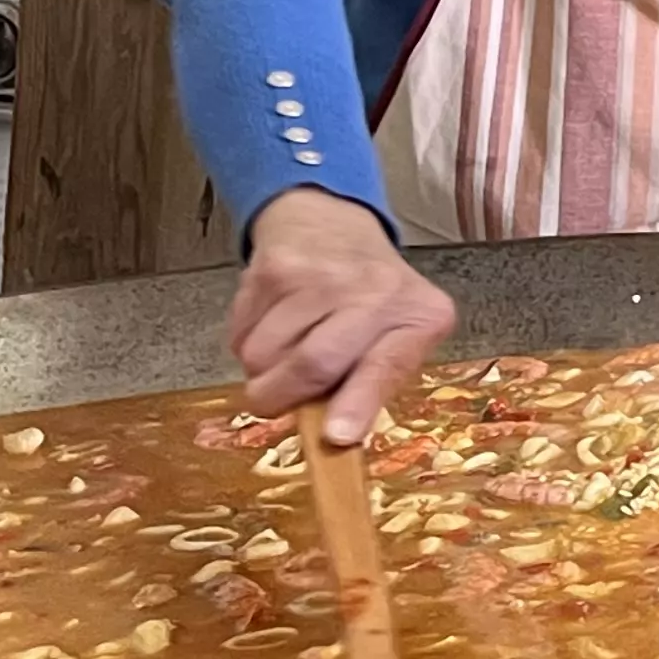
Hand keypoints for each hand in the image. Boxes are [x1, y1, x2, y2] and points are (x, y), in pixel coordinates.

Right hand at [231, 188, 455, 444]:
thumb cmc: (370, 298)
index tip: (336, 436)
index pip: (387, 365)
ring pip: (263, 355)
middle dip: (279, 398)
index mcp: (418, 317)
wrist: (330, 222)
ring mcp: (322, 275)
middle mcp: (375, 291)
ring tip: (283, 351)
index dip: (358, 404)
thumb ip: (372, 383)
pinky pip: (240, 334)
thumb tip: (333, 436)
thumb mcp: (395, 336)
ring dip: (260, 372)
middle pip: (312, 365)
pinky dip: (245, 345)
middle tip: (273, 402)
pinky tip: (271, 322)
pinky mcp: (274, 267)